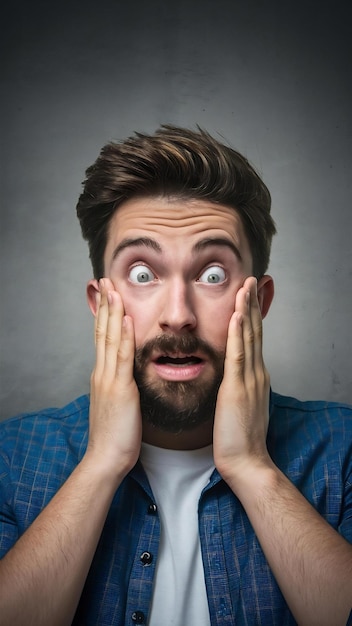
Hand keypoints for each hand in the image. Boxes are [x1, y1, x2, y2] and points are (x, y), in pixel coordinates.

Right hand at [86, 278, 141, 477]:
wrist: (106, 458)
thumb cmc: (116, 436)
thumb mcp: (119, 404)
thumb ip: (122, 386)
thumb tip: (128, 376)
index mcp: (103, 376)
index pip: (102, 338)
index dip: (105, 315)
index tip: (108, 295)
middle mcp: (102, 373)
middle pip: (103, 332)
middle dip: (105, 305)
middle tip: (106, 280)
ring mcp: (109, 379)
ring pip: (110, 338)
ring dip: (112, 312)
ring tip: (113, 288)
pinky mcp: (119, 389)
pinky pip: (122, 358)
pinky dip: (123, 336)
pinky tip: (126, 319)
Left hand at [213, 276, 270, 484]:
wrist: (246, 461)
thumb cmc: (240, 437)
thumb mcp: (241, 405)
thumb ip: (239, 386)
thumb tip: (233, 377)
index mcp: (254, 376)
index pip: (253, 338)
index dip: (251, 315)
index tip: (248, 295)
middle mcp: (256, 373)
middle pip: (254, 331)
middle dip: (252, 304)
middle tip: (251, 280)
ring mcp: (249, 379)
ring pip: (248, 337)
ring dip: (246, 310)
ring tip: (246, 287)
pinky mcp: (237, 389)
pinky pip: (238, 356)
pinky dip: (238, 334)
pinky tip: (236, 316)